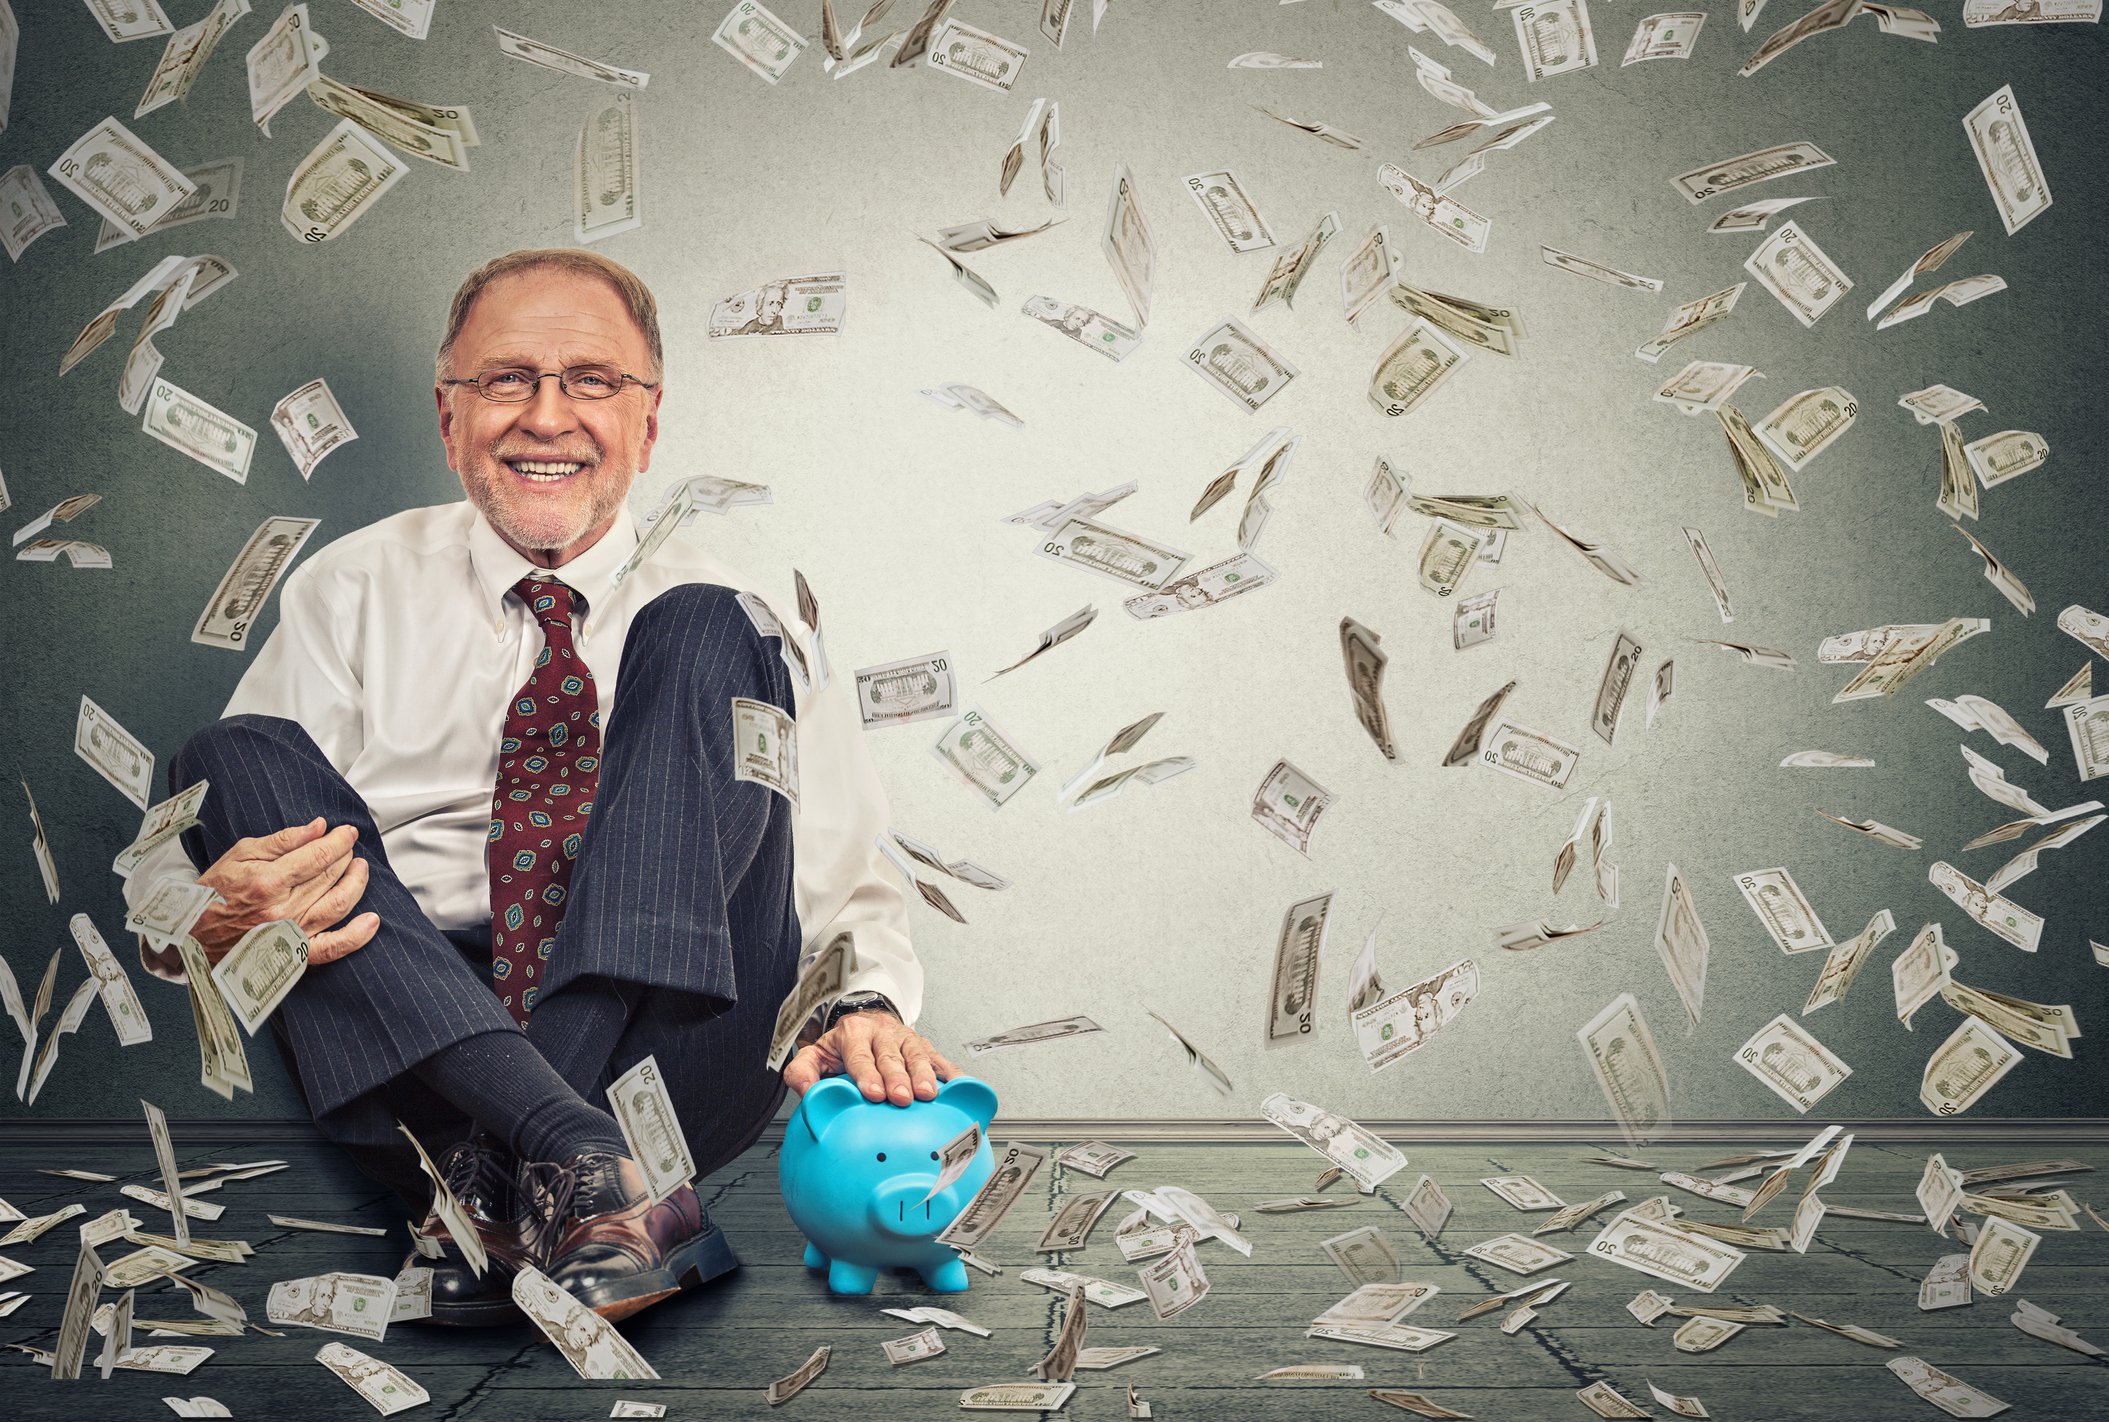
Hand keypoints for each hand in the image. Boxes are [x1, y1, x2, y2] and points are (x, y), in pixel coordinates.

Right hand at [190, 817, 379, 965]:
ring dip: (356, 883)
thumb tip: (318, 828)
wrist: (189, 937)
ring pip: (338, 905)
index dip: (339, 841)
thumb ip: (283, 840)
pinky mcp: (293, 955)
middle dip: (345, 857)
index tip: (348, 832)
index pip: (318, 856)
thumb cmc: (212, 893)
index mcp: (267, 882)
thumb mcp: (240, 855)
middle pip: (330, 877)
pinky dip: (357, 936)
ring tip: (359, 868)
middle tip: (347, 847)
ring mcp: (290, 934)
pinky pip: (333, 947)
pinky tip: (372, 921)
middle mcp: (282, 910)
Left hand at [782, 1010, 959, 1104]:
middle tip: (900, 1097)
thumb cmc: (842, 1047)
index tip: (872, 1093)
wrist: (866, 1023)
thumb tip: (806, 1093)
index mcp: (854, 1033)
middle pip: (891, 1056)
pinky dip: (951, 1073)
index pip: (860, 1055)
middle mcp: (882, 1033)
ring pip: (917, 1056)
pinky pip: (940, 1059)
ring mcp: (906, 1039)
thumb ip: (803, 1073)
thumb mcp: (815, 1054)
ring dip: (924, 1075)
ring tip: (928, 1094)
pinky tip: (958, 1085)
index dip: (867, 1074)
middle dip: (897, 1077)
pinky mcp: (925, 1047)